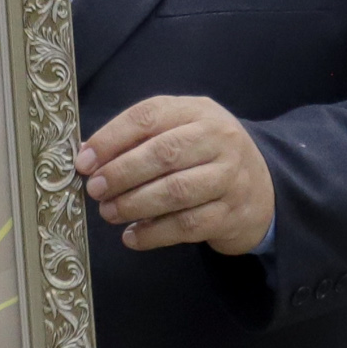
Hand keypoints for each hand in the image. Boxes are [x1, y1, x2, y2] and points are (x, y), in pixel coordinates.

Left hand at [79, 95, 274, 255]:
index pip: (149, 116)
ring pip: (176, 191)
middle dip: (121, 173)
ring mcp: (229, 177)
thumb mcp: (182, 130)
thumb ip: (142, 137)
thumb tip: (89, 156)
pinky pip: (187, 225)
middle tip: (95, 190)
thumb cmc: (206, 155)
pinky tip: (132, 236)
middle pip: (163, 154)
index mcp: (198, 111)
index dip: (112, 138)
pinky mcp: (231, 214)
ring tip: (109, 213)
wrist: (262, 187)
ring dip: (135, 204)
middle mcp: (218, 139)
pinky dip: (154, 233)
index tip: (84, 161)